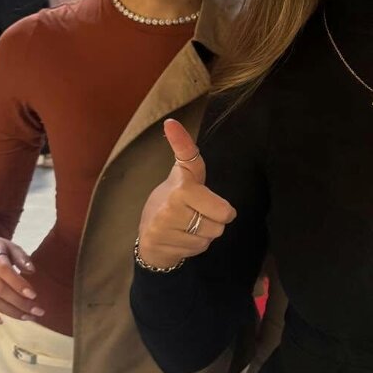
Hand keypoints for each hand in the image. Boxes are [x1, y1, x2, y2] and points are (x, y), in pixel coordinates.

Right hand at [0, 235, 41, 325]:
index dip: (19, 284)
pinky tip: (0, 321)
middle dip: (20, 303)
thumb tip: (31, 271)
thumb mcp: (11, 247)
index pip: (4, 271)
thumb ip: (21, 258)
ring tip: (27, 317)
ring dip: (9, 312)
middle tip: (37, 312)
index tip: (34, 295)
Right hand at [136, 120, 236, 269]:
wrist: (149, 235)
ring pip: (210, 236)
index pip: (223, 208)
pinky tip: (181, 237)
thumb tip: (172, 123)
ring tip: (188, 225)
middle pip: (221, 223)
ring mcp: (165, 229)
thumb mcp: (182, 173)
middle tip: (198, 213)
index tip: (203, 199)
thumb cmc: (172, 200)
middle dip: (214, 220)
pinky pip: (198, 248)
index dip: (222, 207)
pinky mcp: (162, 247)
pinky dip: (194, 245)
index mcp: (181, 187)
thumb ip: (185, 150)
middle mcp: (172, 207)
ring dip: (204, 233)